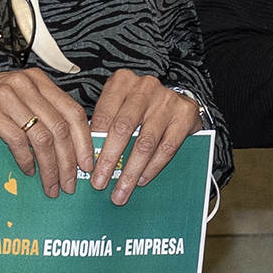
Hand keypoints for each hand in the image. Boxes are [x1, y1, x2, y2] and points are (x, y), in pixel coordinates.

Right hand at [0, 68, 91, 196]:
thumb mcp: (13, 99)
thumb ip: (38, 112)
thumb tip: (68, 147)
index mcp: (37, 81)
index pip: (73, 111)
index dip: (84, 141)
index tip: (88, 165)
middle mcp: (25, 84)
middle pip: (61, 128)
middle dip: (69, 161)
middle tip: (71, 184)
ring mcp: (7, 96)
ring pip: (43, 138)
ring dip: (50, 167)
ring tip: (52, 186)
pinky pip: (18, 141)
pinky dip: (26, 161)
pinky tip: (28, 173)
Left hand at [83, 71, 203, 204]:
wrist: (179, 100)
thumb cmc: (141, 107)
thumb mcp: (120, 107)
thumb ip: (106, 125)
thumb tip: (89, 160)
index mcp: (122, 82)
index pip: (104, 115)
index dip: (93, 143)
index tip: (87, 167)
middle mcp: (145, 87)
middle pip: (123, 128)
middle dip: (110, 160)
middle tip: (100, 183)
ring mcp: (167, 100)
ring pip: (145, 142)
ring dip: (131, 171)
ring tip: (121, 190)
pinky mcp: (185, 115)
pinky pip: (166, 148)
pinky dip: (152, 167)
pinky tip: (142, 180)